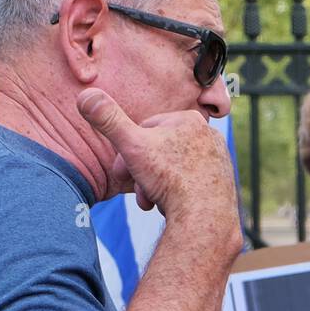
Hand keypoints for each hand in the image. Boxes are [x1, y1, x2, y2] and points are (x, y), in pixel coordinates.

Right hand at [77, 88, 239, 241]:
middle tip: (135, 192)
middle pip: (160, 152)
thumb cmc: (169, 178)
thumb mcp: (131, 146)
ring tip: (153, 202)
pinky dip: (177, 195)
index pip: (145, 131)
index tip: (120, 173)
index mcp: (188, 119)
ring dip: (156, 186)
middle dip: (142, 173)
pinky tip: (171, 207)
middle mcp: (208, 134)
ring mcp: (218, 159)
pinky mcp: (223, 182)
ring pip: (173, 170)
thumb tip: (85, 95)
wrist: (204, 215)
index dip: (127, 152)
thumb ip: (108, 121)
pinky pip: (189, 184)